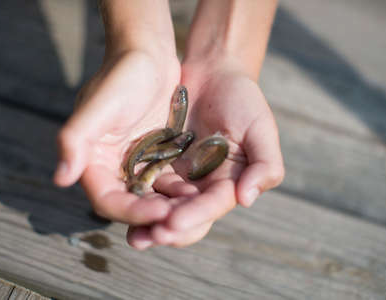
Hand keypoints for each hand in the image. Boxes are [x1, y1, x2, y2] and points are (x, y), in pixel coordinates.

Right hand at [54, 49, 180, 224]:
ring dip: (171, 207)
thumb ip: (75, 139)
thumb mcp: (99, 104)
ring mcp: (134, 163)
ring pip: (151, 197)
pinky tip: (199, 192)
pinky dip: (179, 190)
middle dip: (155, 216)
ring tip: (195, 210)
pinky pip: (167, 181)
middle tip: (182, 220)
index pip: (108, 200)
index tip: (161, 213)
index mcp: (91, 160)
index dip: (131, 212)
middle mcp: (111, 167)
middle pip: (131, 204)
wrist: (147, 53)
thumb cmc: (122, 74)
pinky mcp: (155, 156)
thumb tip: (60, 178)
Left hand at [127, 58, 283, 247]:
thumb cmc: (242, 99)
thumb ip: (265, 164)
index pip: (211, 206)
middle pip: (185, 216)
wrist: (212, 73)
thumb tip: (247, 199)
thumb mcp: (261, 128)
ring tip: (134, 235)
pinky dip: (136, 195)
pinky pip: (145, 182)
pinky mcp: (156, 162)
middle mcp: (201, 186)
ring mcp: (178, 175)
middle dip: (168, 230)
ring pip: (162, 206)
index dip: (194, 217)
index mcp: (228, 182)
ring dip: (147, 221)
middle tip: (146, 238)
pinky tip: (121, 204)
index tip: (173, 224)